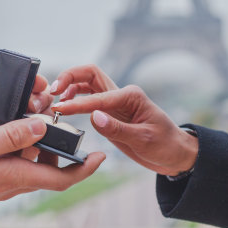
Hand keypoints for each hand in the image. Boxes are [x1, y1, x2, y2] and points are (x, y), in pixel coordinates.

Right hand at [0, 117, 105, 214]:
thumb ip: (10, 134)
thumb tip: (43, 125)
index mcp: (15, 176)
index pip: (61, 178)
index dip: (84, 169)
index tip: (101, 156)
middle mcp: (14, 183)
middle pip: (51, 170)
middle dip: (64, 149)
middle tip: (65, 124)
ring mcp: (4, 184)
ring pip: (35, 166)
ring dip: (44, 147)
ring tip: (43, 121)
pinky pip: (19, 165)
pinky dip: (27, 149)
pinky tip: (18, 132)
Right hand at [49, 65, 197, 175]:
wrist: (175, 153)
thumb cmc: (165, 144)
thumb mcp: (143, 140)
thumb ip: (117, 128)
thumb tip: (94, 116)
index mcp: (131, 96)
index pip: (97, 96)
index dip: (77, 103)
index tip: (60, 109)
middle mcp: (121, 94)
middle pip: (90, 74)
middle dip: (69, 78)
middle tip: (52, 91)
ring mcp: (115, 102)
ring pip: (87, 84)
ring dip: (69, 86)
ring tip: (54, 99)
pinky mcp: (110, 112)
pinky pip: (89, 99)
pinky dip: (75, 99)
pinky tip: (64, 107)